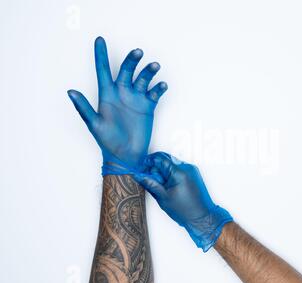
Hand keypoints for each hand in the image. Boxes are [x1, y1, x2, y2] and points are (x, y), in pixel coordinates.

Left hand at [68, 37, 167, 173]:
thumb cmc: (108, 142)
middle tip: (138, 52)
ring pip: (143, 79)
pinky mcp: (148, 106)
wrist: (127, 156)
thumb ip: (84, 108)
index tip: (99, 39)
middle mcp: (122, 94)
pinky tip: (161, 85)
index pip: (102, 71)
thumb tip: (70, 91)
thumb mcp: (94, 125)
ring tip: (154, 66)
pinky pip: (154, 92)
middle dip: (132, 60)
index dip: (100, 55)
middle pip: (126, 70)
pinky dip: (159, 87)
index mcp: (107, 95)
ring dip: (149, 71)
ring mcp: (136, 99)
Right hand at [133, 152, 232, 251]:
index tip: (142, 168)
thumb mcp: (163, 197)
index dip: (148, 162)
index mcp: (179, 172)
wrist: (202, 217)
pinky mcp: (194, 173)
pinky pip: (178, 168)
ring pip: (172, 163)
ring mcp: (191, 169)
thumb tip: (138, 175)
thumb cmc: (185, 210)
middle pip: (166, 159)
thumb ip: (150, 183)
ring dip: (163, 170)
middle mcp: (186, 167)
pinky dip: (171, 173)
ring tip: (161, 185)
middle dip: (155, 166)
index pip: (160, 158)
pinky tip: (169, 185)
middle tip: (149, 178)